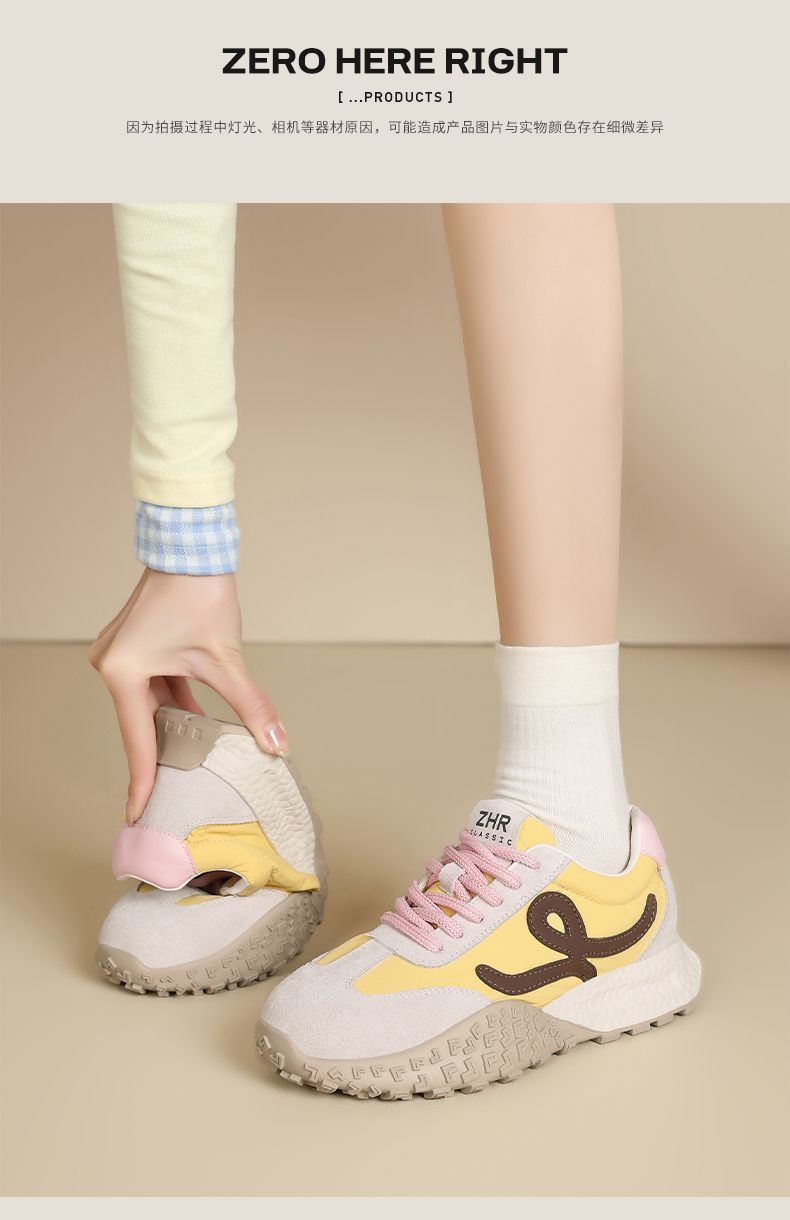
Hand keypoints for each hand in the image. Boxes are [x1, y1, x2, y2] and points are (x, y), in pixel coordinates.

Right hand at [89, 569, 287, 823]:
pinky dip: (173, 704)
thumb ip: (251, 705)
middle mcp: (112, 665)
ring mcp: (120, 655)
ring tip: (189, 765)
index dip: (144, 781)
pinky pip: (152, 686)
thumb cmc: (200, 593)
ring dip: (173, 727)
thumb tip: (277, 742)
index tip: (138, 816)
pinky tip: (195, 725)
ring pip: (149, 705)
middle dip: (163, 755)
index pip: (139, 740)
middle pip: (141, 723)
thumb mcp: (226, 659)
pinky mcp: (134, 646)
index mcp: (124, 672)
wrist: (191, 546)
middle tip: (171, 797)